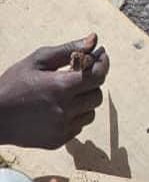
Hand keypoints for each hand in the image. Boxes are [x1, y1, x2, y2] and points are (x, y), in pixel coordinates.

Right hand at [0, 35, 108, 149]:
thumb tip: (94, 41)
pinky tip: (58, 110)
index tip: (99, 57)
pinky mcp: (57, 141)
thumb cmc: (12, 85)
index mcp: (60, 87)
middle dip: (91, 83)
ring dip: (84, 101)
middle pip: (97, 94)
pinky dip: (74, 117)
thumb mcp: (37, 61)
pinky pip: (78, 127)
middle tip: (78, 77)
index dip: (102, 64)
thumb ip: (68, 49)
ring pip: (90, 112)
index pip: (99, 75)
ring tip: (67, 95)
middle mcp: (64, 109)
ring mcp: (61, 128)